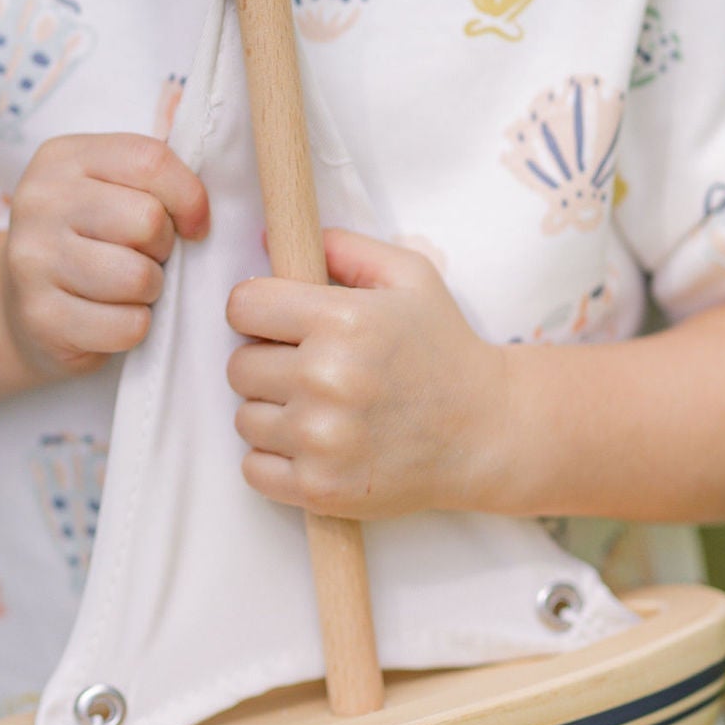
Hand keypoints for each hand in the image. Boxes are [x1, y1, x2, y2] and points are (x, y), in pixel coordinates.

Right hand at [3, 133, 208, 378]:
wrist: (21, 304)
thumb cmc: (87, 240)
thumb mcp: (109, 188)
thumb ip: (155, 175)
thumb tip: (213, 190)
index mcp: (62, 159)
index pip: (149, 160)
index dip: (189, 197)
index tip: (193, 225)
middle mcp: (39, 203)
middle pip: (147, 220)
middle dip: (164, 248)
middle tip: (146, 257)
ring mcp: (32, 261)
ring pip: (138, 277)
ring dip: (151, 290)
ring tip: (129, 287)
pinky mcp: (41, 317)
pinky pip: (127, 325)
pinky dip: (134, 327)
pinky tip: (111, 317)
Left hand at [225, 230, 511, 517]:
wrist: (487, 432)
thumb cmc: (444, 349)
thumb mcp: (409, 276)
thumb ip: (343, 248)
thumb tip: (268, 237)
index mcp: (342, 320)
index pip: (242, 306)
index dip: (258, 312)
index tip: (281, 325)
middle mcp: (326, 378)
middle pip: (238, 365)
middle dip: (266, 364)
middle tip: (311, 371)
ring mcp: (321, 439)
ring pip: (244, 418)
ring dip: (272, 413)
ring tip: (319, 410)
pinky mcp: (319, 488)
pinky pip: (253, 468)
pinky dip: (274, 460)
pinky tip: (314, 447)